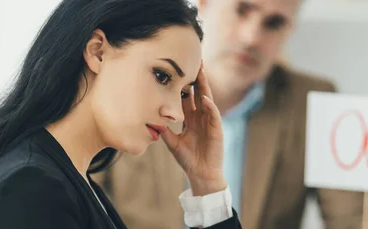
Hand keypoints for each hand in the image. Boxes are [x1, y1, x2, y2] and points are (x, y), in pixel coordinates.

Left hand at [161, 63, 226, 195]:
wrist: (201, 173)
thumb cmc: (188, 159)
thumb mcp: (172, 142)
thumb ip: (164, 130)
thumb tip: (150, 120)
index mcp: (191, 118)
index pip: (187, 97)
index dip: (183, 85)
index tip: (177, 70)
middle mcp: (201, 117)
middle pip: (198, 93)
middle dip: (196, 78)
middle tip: (193, 61)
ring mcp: (210, 121)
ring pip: (207, 99)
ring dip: (204, 86)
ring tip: (201, 71)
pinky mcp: (217, 129)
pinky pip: (213, 115)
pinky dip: (210, 106)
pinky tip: (205, 98)